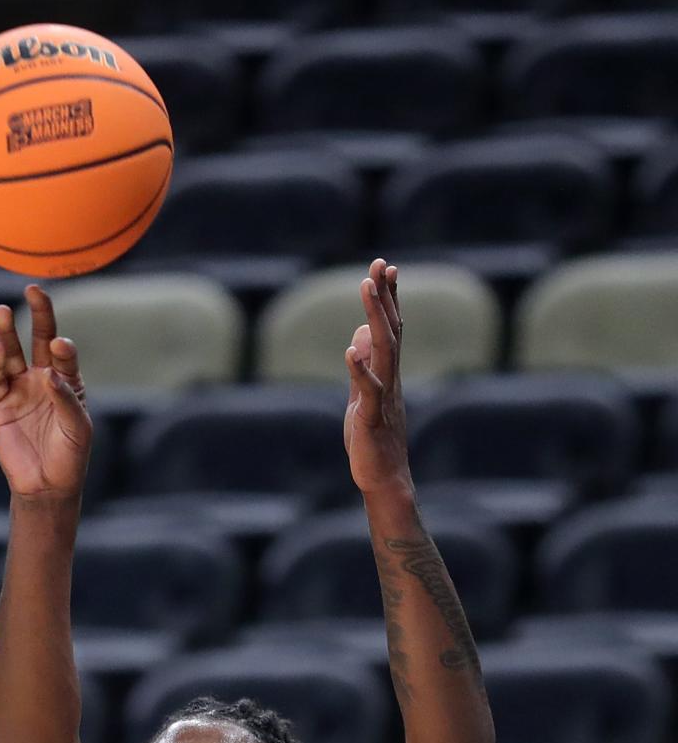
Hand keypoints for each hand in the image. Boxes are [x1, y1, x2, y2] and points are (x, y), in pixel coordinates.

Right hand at [0, 284, 91, 501]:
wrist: (46, 486)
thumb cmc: (70, 457)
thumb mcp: (78, 429)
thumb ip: (67, 400)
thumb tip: (50, 373)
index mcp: (68, 381)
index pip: (65, 354)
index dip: (63, 347)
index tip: (61, 346)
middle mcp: (43, 379)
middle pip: (39, 339)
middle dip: (38, 314)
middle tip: (34, 289)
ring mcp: (20, 389)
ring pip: (12, 353)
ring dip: (7, 333)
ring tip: (2, 311)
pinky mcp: (0, 404)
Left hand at [343, 258, 411, 496]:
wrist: (384, 478)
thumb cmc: (373, 439)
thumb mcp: (363, 396)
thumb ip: (362, 366)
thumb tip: (359, 334)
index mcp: (388, 374)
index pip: (392, 329)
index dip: (389, 299)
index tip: (386, 268)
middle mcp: (390, 379)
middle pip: (391, 331)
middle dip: (385, 296)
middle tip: (380, 264)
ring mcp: (383, 397)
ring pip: (383, 351)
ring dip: (377, 317)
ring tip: (367, 288)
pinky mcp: (371, 417)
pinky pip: (368, 390)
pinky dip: (360, 369)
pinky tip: (351, 349)